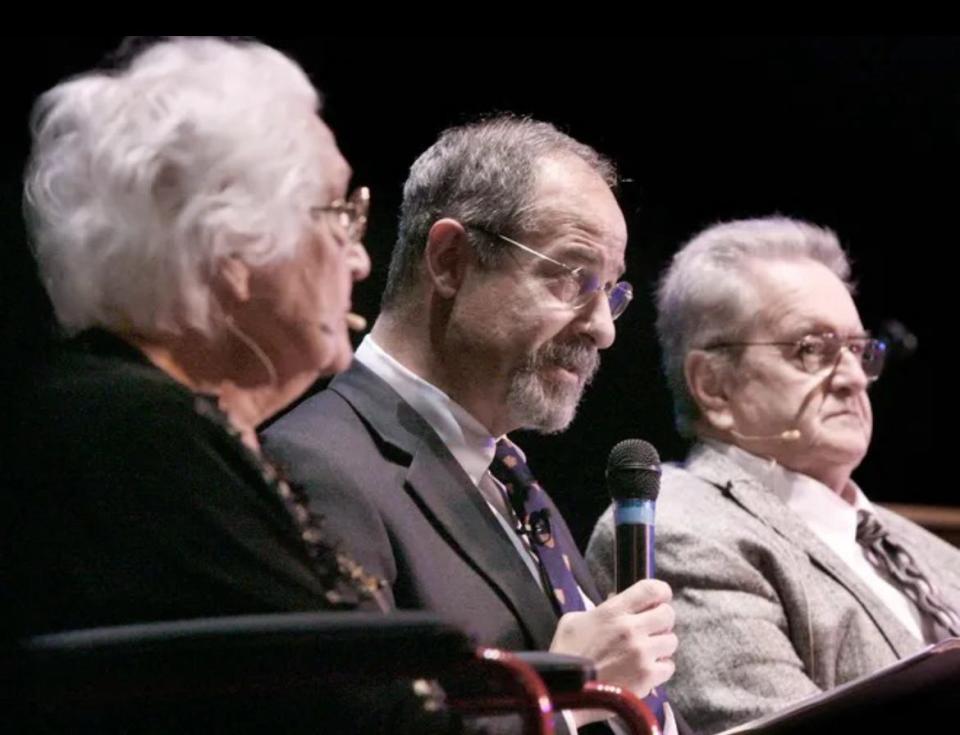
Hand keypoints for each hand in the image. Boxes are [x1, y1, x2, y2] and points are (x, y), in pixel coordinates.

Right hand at [550, 579, 676, 698]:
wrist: (566, 692)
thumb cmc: (566, 654)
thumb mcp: (574, 621)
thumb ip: (599, 610)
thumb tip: (617, 604)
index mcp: (612, 611)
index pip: (651, 590)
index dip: (661, 591)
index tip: (659, 597)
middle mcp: (630, 629)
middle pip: (667, 614)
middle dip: (661, 620)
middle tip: (651, 628)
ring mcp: (641, 654)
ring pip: (671, 641)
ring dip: (660, 645)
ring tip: (646, 651)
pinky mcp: (647, 677)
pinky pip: (668, 666)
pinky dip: (660, 668)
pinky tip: (644, 669)